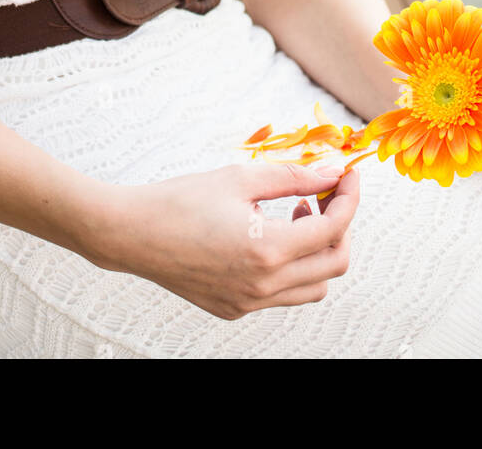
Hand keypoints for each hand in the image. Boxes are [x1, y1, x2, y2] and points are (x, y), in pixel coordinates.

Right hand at [87, 161, 359, 320]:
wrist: (132, 233)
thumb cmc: (181, 200)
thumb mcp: (241, 178)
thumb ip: (294, 176)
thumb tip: (333, 171)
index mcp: (267, 251)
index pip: (334, 228)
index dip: (349, 198)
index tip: (348, 176)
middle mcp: (263, 287)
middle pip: (334, 264)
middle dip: (339, 225)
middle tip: (322, 193)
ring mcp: (248, 304)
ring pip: (313, 286)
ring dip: (317, 250)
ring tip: (293, 213)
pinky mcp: (233, 310)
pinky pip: (282, 295)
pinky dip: (291, 267)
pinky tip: (268, 234)